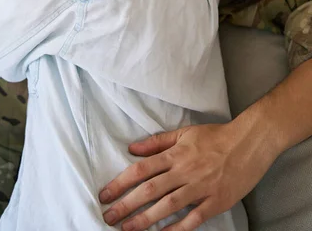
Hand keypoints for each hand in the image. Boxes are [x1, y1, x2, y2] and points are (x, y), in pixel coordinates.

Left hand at [100, 122, 276, 230]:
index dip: (121, 183)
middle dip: (126, 205)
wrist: (248, 142)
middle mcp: (184, 171)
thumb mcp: (184, 132)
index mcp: (175, 154)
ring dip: (145, 220)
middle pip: (150, 190)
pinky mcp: (216, 201)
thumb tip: (132, 147)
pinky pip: (194, 219)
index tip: (105, 194)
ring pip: (167, 206)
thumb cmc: (215, 136)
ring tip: (127, 230)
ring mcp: (200, 187)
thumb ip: (157, 141)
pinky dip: (178, 229)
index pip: (141, 169)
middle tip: (108, 217)